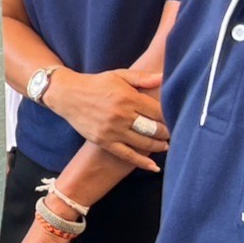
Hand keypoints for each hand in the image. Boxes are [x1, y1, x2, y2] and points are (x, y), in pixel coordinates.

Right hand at [41, 68, 166, 170]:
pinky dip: (142, 162)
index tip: (175, 118)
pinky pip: (127, 155)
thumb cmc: (96, 84)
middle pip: (153, 129)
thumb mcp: (119, 75)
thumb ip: (142, 78)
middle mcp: (122, 115)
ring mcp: (112, 130)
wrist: (68, 95)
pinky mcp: (104, 141)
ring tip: (165, 145)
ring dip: (158, 146)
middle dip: (166, 132)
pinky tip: (154, 167)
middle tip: (172, 133)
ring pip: (143, 143)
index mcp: (128, 97)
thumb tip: (163, 77)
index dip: (169, 117)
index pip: (157, 112)